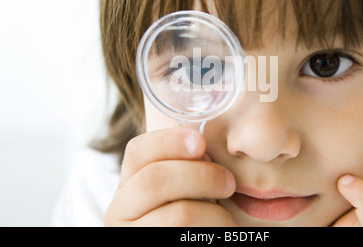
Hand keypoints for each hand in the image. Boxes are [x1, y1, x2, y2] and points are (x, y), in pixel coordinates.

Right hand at [104, 128, 236, 225]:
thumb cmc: (192, 221)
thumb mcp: (182, 192)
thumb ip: (185, 169)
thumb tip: (200, 142)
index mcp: (128, 187)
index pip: (137, 152)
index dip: (169, 141)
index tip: (201, 141)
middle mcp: (120, 211)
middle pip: (155, 179)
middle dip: (201, 175)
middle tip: (229, 183)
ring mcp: (132, 235)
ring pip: (179, 214)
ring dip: (215, 212)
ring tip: (229, 219)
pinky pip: (189, 235)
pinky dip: (215, 230)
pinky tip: (221, 231)